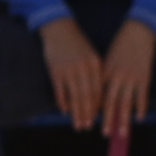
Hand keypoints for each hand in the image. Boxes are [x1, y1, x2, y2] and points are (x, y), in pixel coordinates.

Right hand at [40, 16, 105, 130]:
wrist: (59, 28)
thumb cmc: (77, 43)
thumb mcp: (91, 55)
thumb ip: (95, 73)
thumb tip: (98, 94)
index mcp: (95, 64)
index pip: (99, 89)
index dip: (99, 106)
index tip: (99, 118)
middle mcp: (83, 68)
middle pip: (88, 96)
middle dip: (88, 114)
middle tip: (88, 127)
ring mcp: (69, 70)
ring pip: (75, 96)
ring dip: (77, 113)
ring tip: (78, 125)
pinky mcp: (55, 71)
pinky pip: (60, 91)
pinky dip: (63, 102)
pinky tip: (65, 111)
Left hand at [98, 20, 155, 148]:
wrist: (138, 32)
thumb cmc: (121, 45)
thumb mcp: (108, 59)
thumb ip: (105, 76)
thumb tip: (101, 93)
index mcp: (105, 72)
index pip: (98, 95)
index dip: (95, 110)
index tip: (92, 122)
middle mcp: (117, 76)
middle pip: (111, 103)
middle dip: (108, 120)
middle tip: (105, 134)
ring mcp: (131, 77)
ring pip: (126, 103)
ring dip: (124, 119)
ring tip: (123, 133)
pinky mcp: (144, 77)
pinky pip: (142, 96)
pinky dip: (141, 107)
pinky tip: (139, 118)